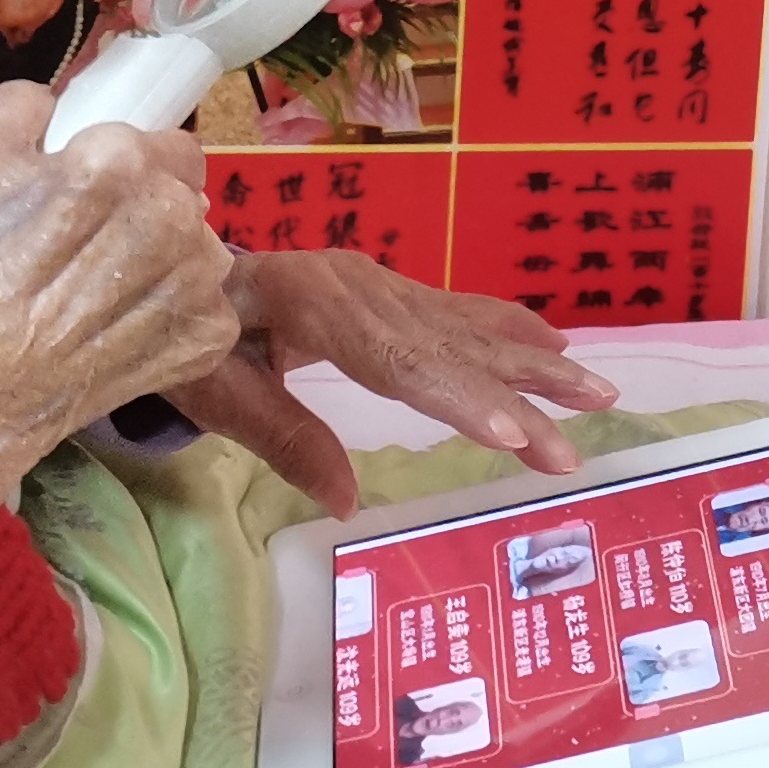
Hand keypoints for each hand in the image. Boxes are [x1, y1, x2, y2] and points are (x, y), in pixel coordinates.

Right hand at [0, 79, 235, 613]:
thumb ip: (19, 107)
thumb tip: (56, 105)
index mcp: (117, 162)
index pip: (163, 141)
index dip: (122, 168)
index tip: (85, 197)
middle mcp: (174, 217)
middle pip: (184, 193)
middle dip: (144, 209)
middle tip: (86, 245)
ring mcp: (199, 284)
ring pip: (198, 247)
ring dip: (163, 260)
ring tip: (99, 291)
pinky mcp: (207, 340)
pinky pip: (205, 304)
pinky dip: (170, 315)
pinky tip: (117, 330)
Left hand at [155, 253, 619, 519]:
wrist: (171, 265)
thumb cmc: (184, 333)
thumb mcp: (213, 390)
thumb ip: (281, 437)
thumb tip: (345, 502)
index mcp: (311, 300)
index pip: (396, 358)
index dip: (455, 396)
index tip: (508, 433)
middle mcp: (359, 284)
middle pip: (447, 348)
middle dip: (517, 399)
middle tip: (570, 449)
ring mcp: (378, 281)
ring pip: (466, 328)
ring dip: (535, 363)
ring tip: (597, 392)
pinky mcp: (385, 288)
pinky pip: (457, 311)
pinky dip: (510, 329)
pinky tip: (554, 342)